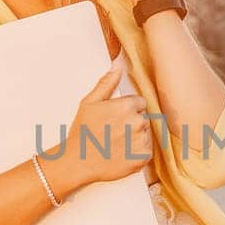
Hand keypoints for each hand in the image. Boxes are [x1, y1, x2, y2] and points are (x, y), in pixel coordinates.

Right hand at [59, 55, 153, 186]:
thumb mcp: (90, 102)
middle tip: (113, 132)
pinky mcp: (143, 157)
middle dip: (131, 123)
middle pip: (143, 118)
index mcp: (127, 106)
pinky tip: (122, 153)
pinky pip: (147, 150)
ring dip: (135, 138)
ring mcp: (141, 140)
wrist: (77, 161)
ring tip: (116, 143)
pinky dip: (137, 152)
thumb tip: (118, 62)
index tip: (114, 118)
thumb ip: (107, 82)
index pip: (139, 102)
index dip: (127, 110)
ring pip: (145, 134)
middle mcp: (137, 122)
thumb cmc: (82, 132)